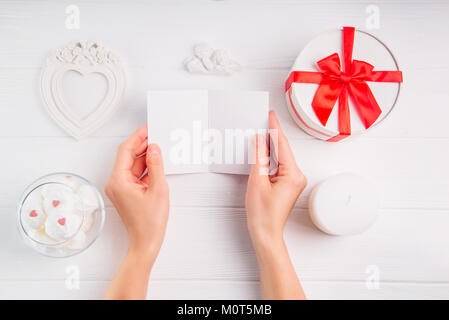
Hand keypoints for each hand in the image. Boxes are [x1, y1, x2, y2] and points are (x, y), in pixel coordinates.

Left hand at [105, 125, 168, 256]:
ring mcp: (120, 188)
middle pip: (128, 156)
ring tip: (160, 148)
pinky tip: (157, 163)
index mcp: (118, 180)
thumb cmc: (150, 222)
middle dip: (142, 145)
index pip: (125, 151)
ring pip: (133, 165)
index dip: (137, 137)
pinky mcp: (127, 192)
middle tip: (157, 135)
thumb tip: (154, 148)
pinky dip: (146, 168)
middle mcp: (115, 182)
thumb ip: (156, 166)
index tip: (148, 129)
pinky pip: (135, 174)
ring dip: (145, 156)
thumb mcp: (158, 189)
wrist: (146, 242)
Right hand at [246, 110, 305, 246]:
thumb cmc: (262, 214)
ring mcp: (294, 181)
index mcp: (292, 174)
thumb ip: (259, 157)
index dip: (275, 128)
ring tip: (260, 134)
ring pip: (281, 157)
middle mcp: (297, 176)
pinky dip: (271, 158)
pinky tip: (263, 152)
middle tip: (263, 120)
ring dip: (270, 147)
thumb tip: (259, 139)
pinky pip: (280, 165)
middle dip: (272, 135)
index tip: (271, 115)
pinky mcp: (288, 184)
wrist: (265, 233)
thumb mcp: (257, 181)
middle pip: (283, 150)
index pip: (282, 145)